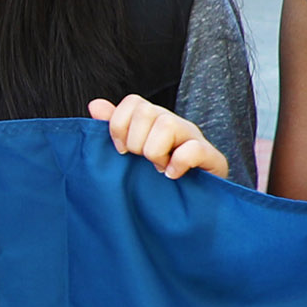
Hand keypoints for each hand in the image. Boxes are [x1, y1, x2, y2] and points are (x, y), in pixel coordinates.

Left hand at [89, 95, 228, 182]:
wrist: (196, 203)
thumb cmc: (160, 176)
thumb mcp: (135, 151)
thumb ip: (116, 127)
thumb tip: (95, 105)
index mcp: (155, 120)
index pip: (133, 102)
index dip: (119, 125)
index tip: (121, 150)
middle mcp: (175, 123)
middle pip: (147, 111)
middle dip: (136, 142)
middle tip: (143, 161)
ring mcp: (194, 138)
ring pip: (167, 125)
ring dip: (155, 152)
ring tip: (159, 168)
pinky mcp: (211, 157)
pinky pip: (193, 149)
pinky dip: (178, 164)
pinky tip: (172, 175)